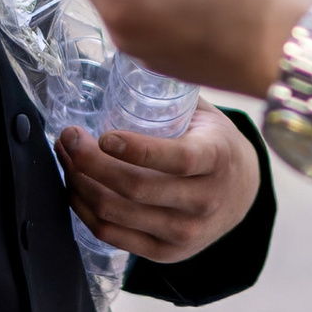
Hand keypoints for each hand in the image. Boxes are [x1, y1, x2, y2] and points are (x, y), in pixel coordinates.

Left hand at [55, 103, 260, 261]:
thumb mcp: (206, 119)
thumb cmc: (214, 145)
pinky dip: (84, 210)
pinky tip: (75, 187)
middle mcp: (204, 202)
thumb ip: (173, 98)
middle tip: (69, 137)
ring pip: (116, 213)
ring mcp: (185, 233)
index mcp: (217, 160)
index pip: (177, 159)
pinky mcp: (166, 253)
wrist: (243, 194)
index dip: (136, 150)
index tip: (103, 135)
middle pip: (135, 188)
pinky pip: (112, 234)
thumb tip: (127, 58)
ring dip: (80, 183)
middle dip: (90, 162)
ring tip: (68, 158)